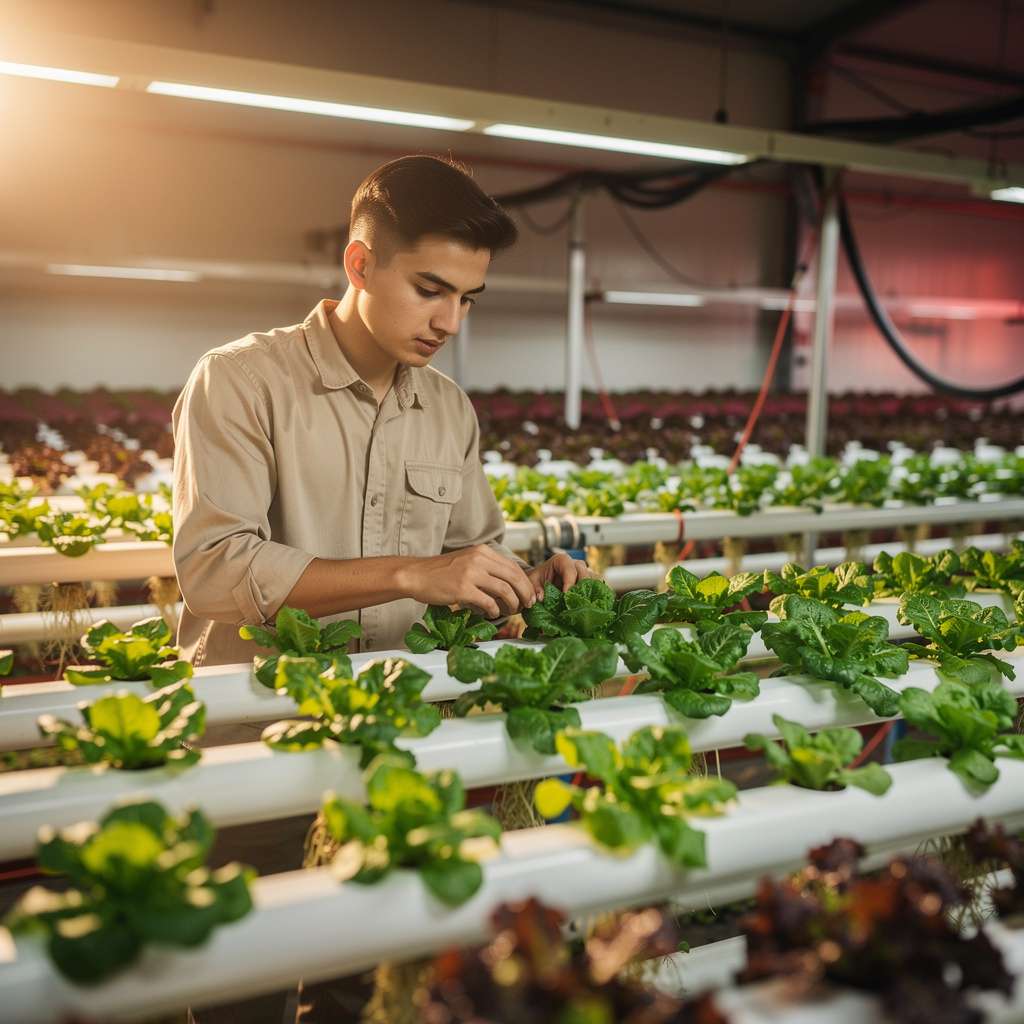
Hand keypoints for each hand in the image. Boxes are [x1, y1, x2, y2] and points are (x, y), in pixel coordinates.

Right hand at [399, 544, 537, 618]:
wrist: (417, 575)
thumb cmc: (441, 572)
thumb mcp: (467, 560)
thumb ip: (486, 567)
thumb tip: (509, 583)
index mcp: (482, 551)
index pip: (513, 566)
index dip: (525, 582)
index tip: (529, 594)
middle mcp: (479, 559)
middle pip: (513, 577)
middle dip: (525, 593)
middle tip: (528, 604)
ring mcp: (471, 573)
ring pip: (504, 590)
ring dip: (513, 603)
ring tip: (512, 610)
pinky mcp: (463, 588)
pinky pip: (488, 602)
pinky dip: (495, 610)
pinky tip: (493, 613)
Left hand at [526, 552, 603, 601]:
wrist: (542, 581)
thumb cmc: (537, 579)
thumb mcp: (532, 582)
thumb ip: (536, 589)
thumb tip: (542, 597)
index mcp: (561, 560)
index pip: (569, 569)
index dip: (569, 582)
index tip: (565, 595)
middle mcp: (576, 564)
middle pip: (584, 574)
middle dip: (580, 590)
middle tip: (575, 604)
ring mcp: (585, 572)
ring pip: (595, 579)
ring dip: (591, 593)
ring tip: (585, 606)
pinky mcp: (590, 581)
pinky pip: (599, 586)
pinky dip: (597, 595)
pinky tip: (593, 606)